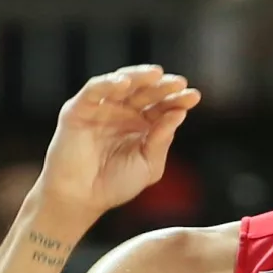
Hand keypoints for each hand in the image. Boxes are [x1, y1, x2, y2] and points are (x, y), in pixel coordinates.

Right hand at [34, 64, 200, 217]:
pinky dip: (107, 83)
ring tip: (156, 74)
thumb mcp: (149, 164)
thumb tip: (179, 113)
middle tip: (179, 82)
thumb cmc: (115, 184)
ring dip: (138, 77)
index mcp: (144, 124)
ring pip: (122, 84)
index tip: (194, 96)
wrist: (81, 198)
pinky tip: (124, 83)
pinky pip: (94, 91)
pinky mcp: (79, 109)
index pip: (164, 106)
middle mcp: (124, 112)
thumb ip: (162, 140)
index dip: (178, 99)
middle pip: (146, 92)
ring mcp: (102, 109)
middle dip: (163, 86)